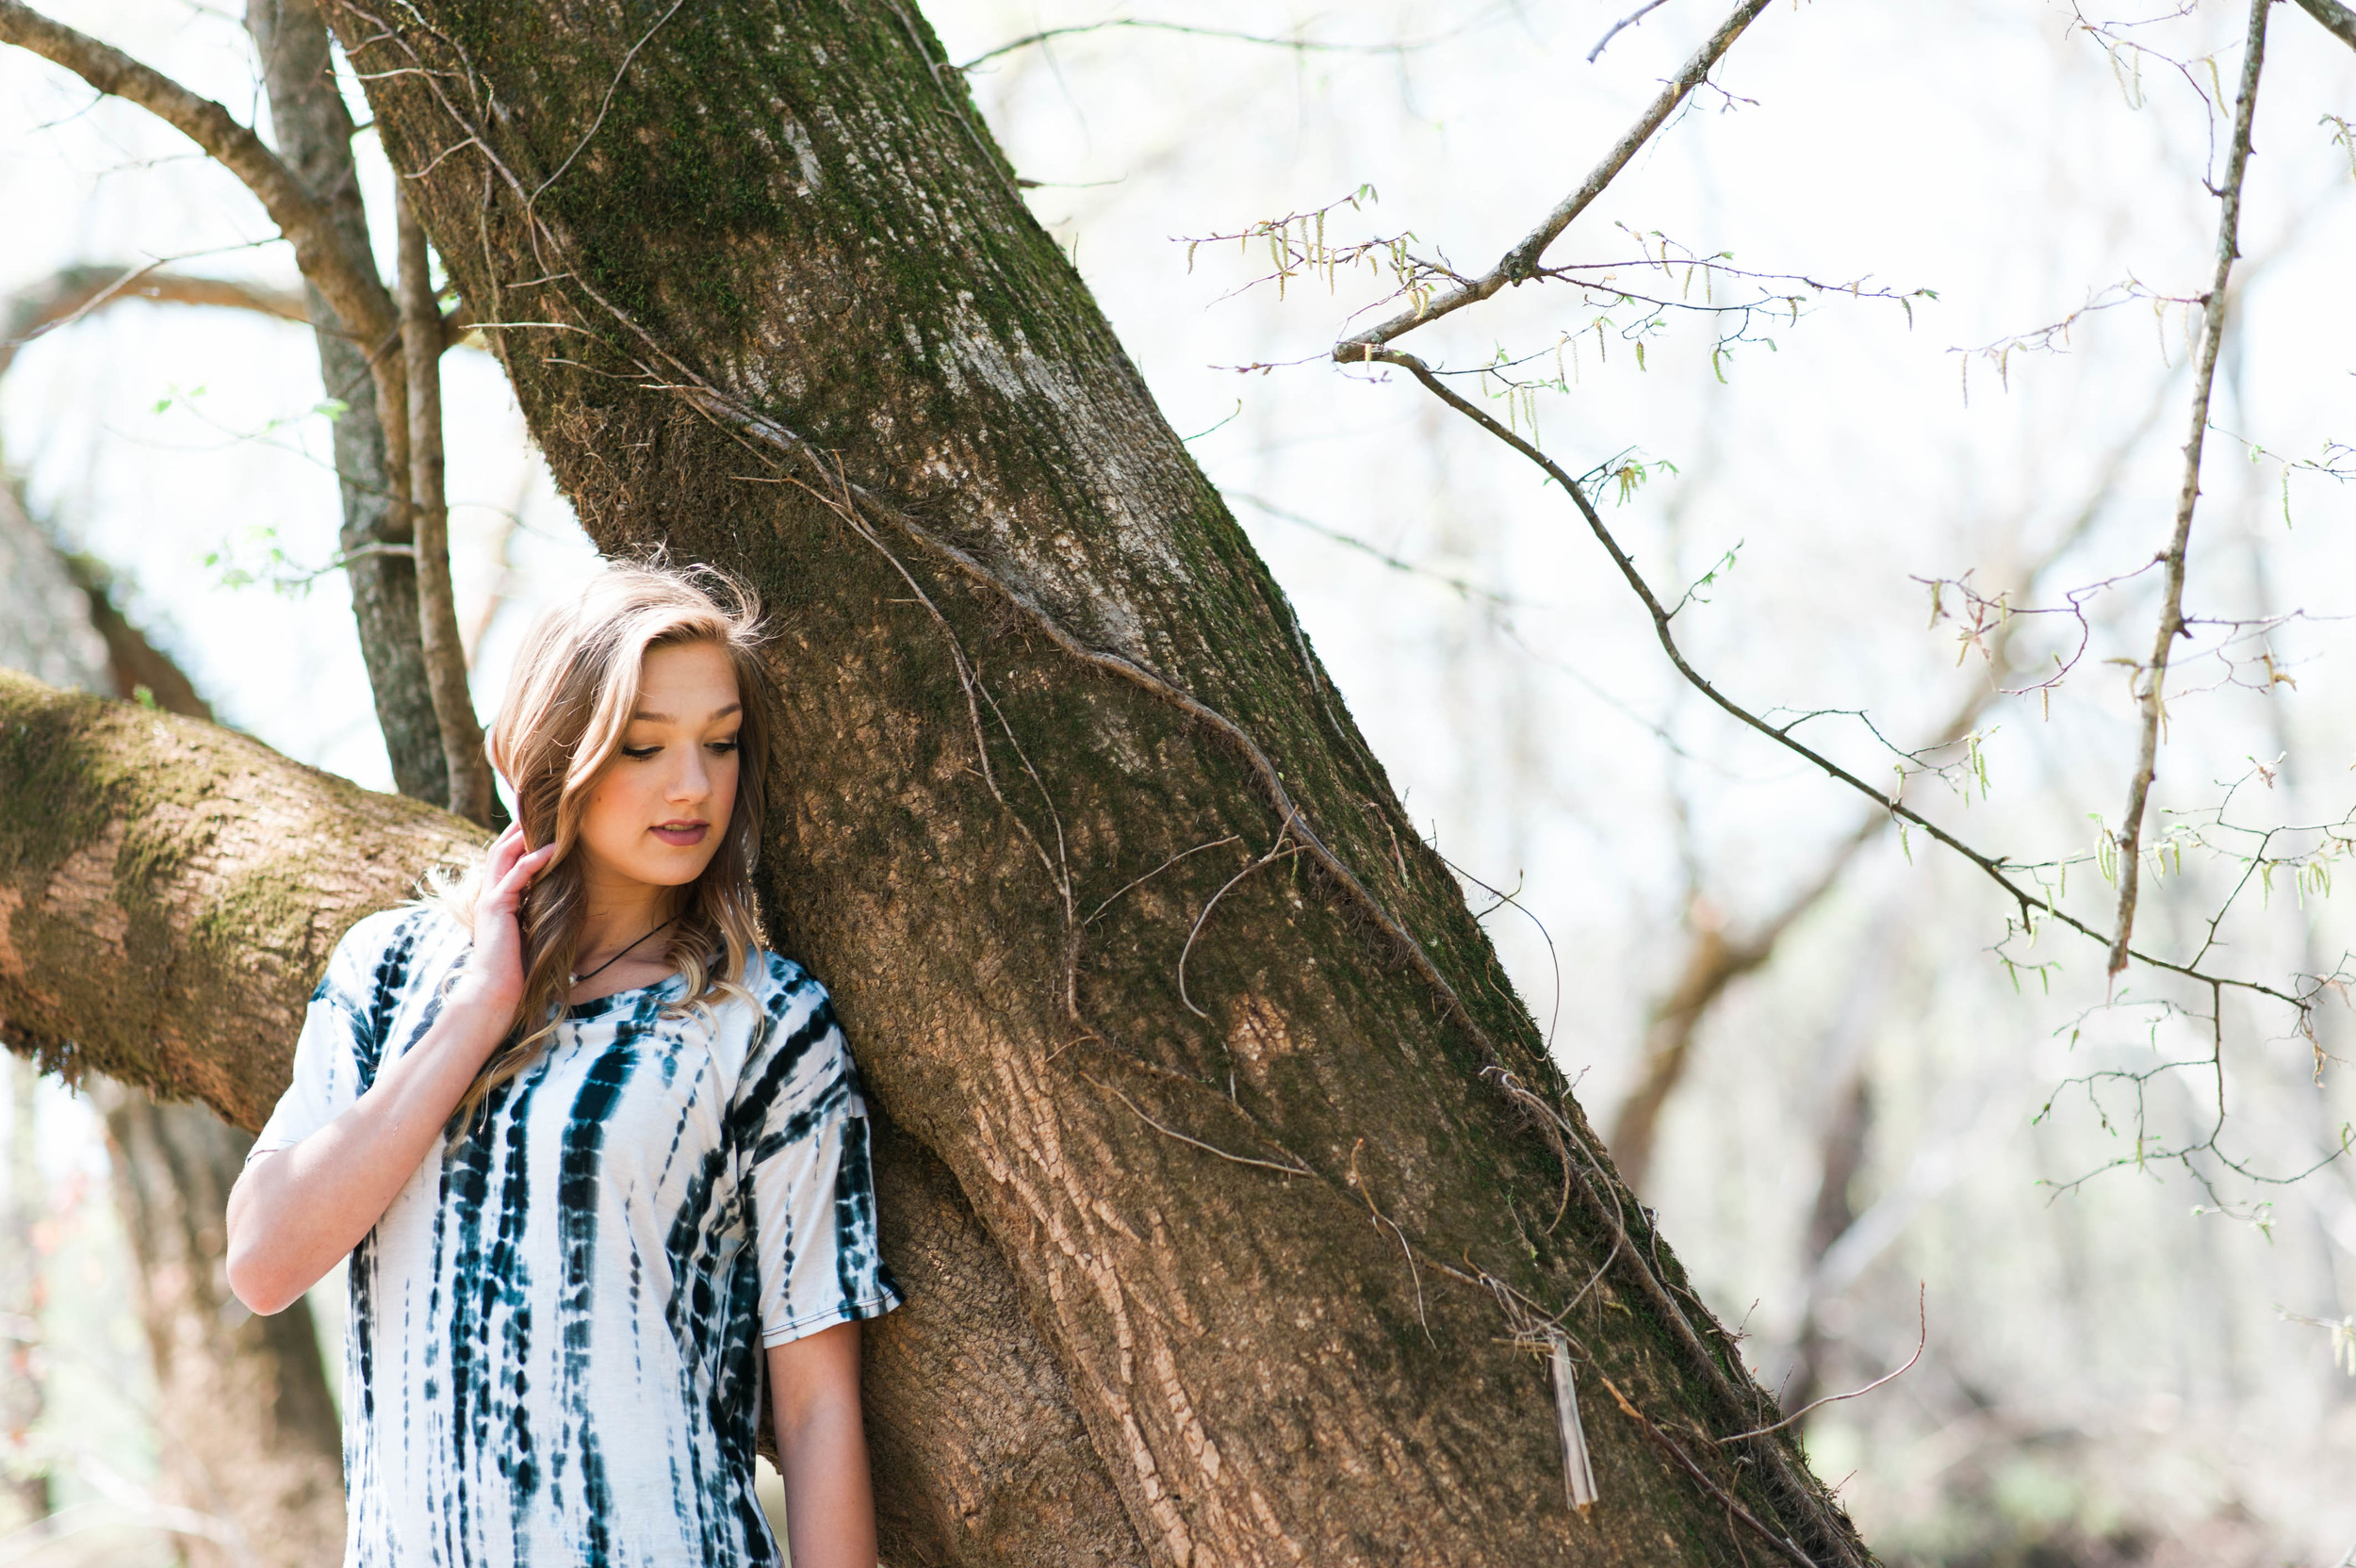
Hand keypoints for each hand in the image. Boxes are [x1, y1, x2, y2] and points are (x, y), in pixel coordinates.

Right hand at [448, 824, 557, 1018]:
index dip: (517, 839)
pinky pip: (515, 876)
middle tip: (534, 806)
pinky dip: (532, 860)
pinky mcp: (496, 908)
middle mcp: (489, 894)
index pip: (504, 860)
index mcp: (496, 899)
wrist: (496, 991)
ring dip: (522, 835)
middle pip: (499, 849)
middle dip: (516, 827)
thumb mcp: (530, 930)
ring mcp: (490, 899)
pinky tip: (550, 849)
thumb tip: (560, 898)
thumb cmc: (517, 967)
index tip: (536, 821)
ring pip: (502, 856)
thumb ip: (536, 911)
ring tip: (542, 817)